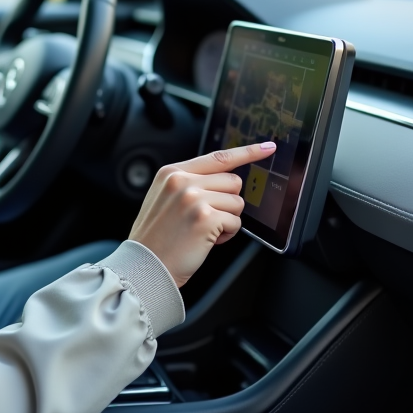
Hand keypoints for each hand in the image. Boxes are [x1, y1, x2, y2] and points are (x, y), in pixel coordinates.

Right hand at [128, 142, 275, 287]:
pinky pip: (236, 222)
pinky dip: (227, 235)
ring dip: (227, 220)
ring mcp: (193, 197)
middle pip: (233, 182)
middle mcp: (182, 181)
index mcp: (171, 172)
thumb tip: (225, 181)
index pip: (217, 157)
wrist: (144, 266)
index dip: (247, 152)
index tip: (268, 147)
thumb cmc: (156, 238)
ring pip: (237, 202)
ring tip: (203, 231)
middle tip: (207, 219)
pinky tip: (207, 241)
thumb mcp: (164, 199)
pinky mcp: (205, 217)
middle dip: (228, 202)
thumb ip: (189, 183)